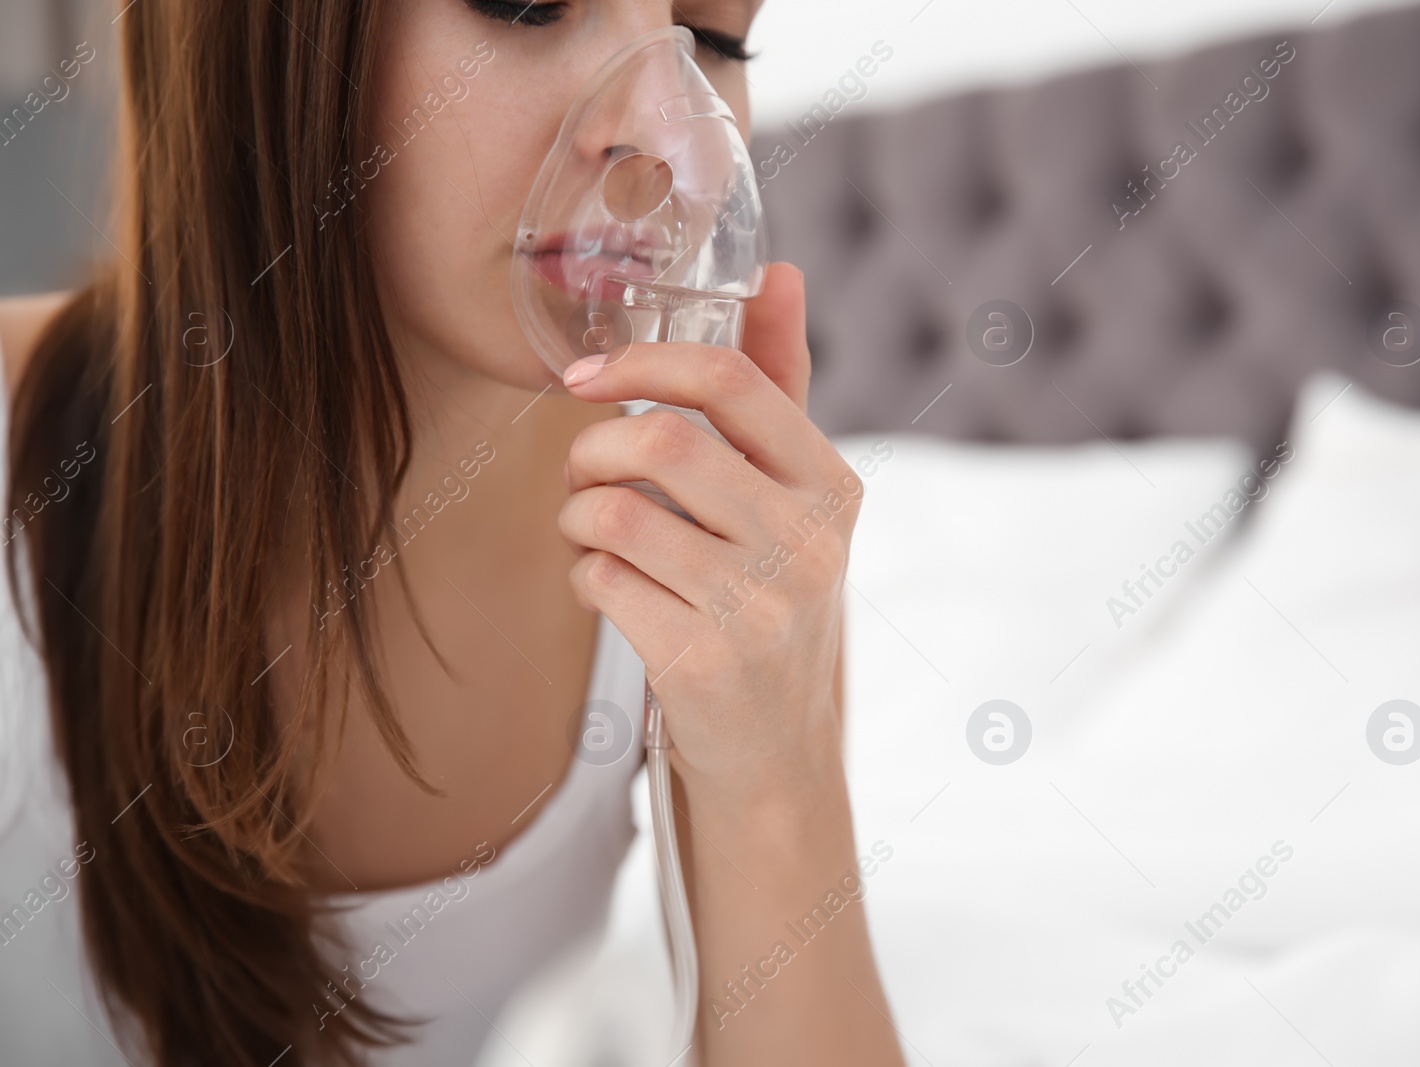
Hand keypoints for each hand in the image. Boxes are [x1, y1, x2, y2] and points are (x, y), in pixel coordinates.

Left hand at [557, 263, 856, 807]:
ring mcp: (761, 607)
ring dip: (577, 515)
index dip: (643, 361)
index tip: (590, 377)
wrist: (778, 750)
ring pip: (616, 512)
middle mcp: (808, 542)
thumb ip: (781, 382)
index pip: (731, 380)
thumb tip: (779, 270)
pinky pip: (600, 581)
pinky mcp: (705, 662)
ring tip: (589, 530)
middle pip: (661, 441)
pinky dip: (583, 575)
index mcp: (833, 485)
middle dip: (592, 448)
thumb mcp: (795, 496)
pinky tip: (608, 588)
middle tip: (583, 472)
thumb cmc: (773, 599)